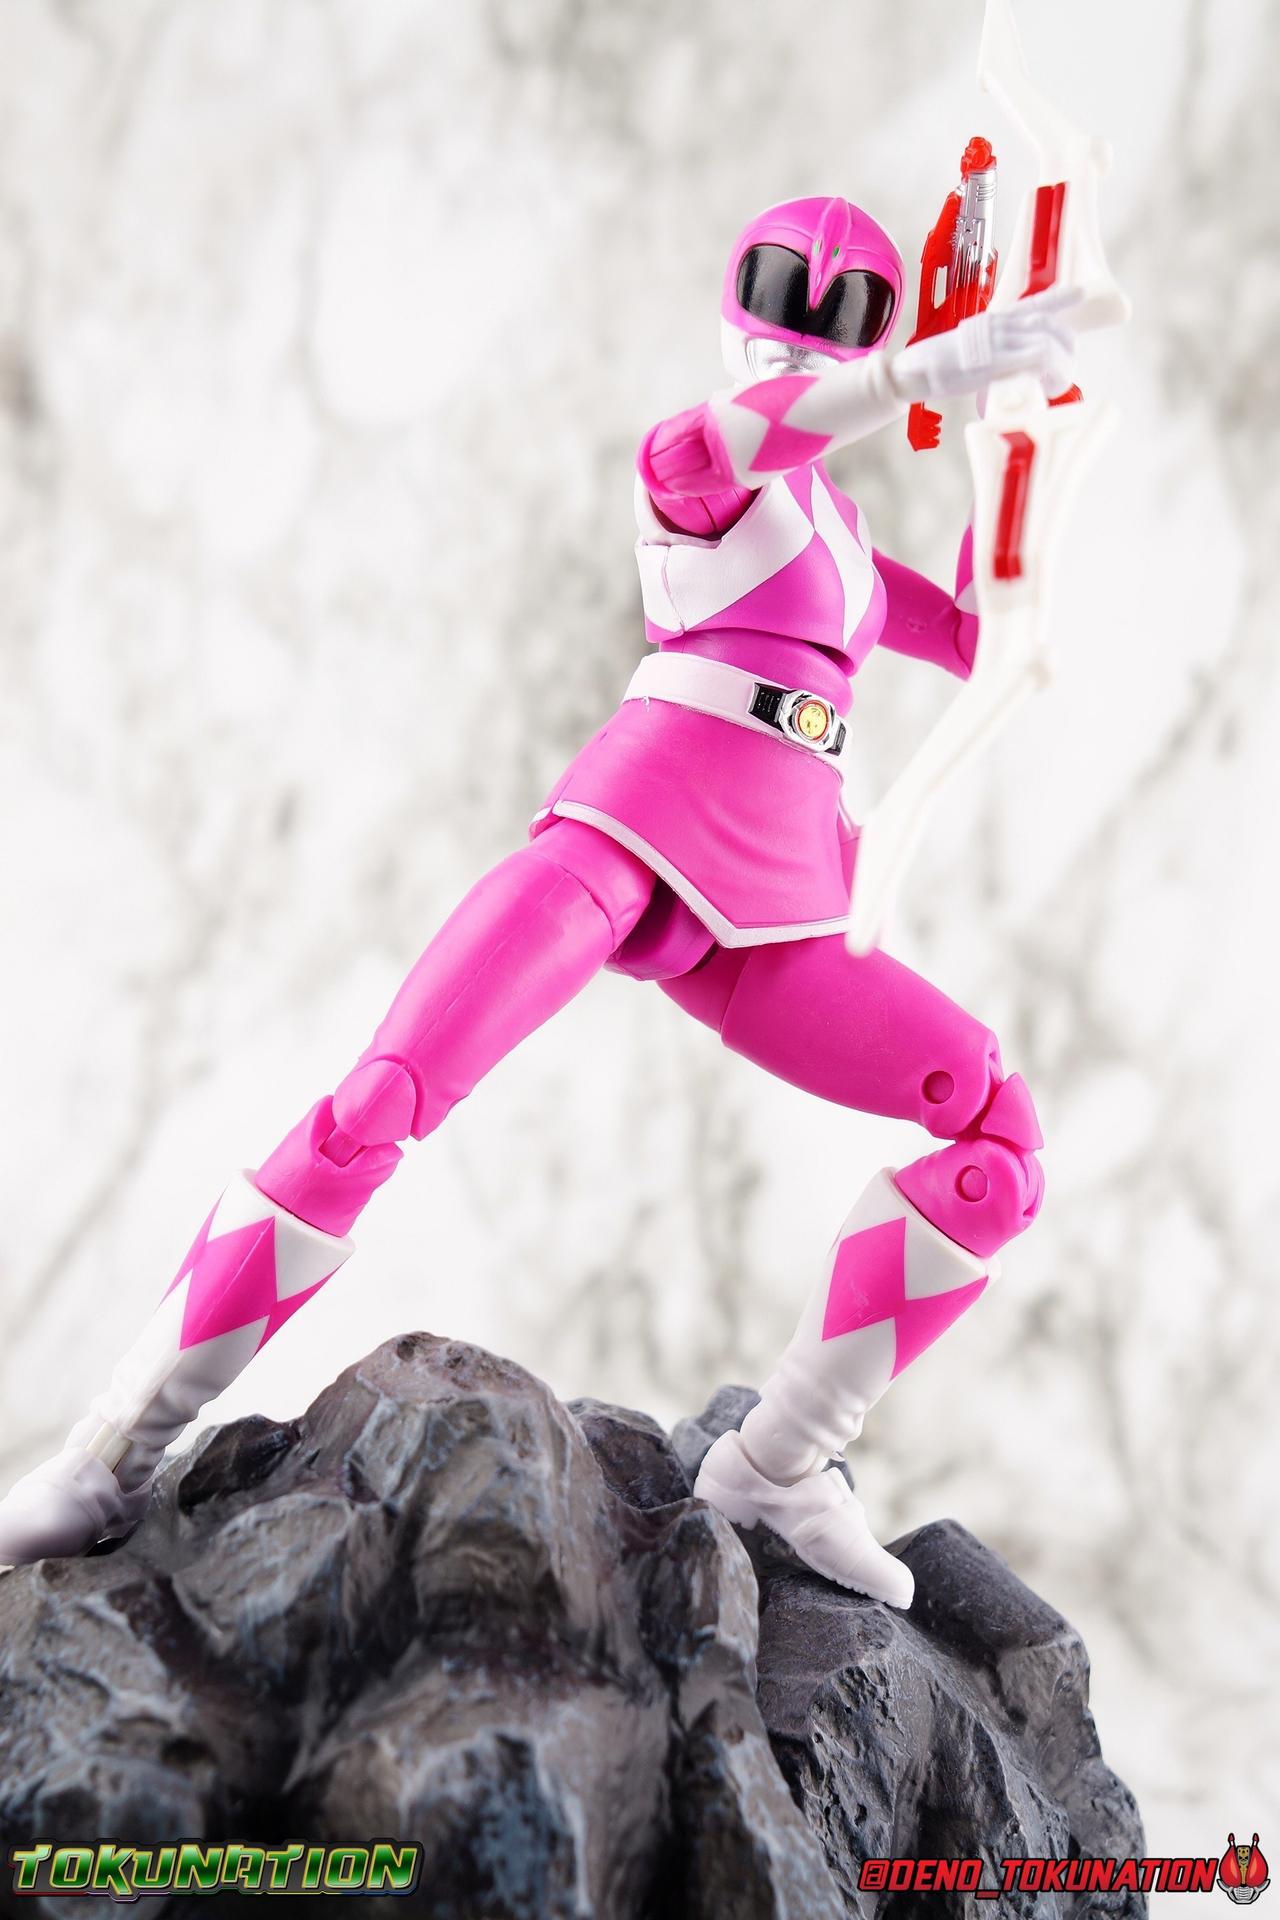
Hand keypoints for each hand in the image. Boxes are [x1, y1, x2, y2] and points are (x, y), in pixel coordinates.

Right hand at [891, 286, 1080, 404]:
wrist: (914, 372)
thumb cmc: (939, 363)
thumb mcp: (970, 346)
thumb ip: (993, 348)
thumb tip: (1011, 359)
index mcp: (993, 320)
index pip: (1031, 303)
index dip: (1058, 297)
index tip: (1079, 292)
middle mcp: (998, 326)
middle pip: (1046, 323)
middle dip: (1066, 341)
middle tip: (1070, 360)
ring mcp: (996, 344)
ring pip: (1046, 341)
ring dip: (1060, 361)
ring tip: (1059, 381)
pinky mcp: (994, 364)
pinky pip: (1033, 360)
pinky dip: (1046, 373)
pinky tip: (1046, 387)